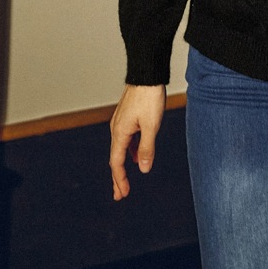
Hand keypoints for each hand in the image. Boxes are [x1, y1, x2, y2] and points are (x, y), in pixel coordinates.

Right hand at [109, 83, 165, 200]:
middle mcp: (116, 128)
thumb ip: (147, 148)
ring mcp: (121, 122)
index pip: (117, 162)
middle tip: (120, 194)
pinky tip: (136, 154)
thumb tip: (143, 169)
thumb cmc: (149, 97)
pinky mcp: (127, 116)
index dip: (120, 179)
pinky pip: (126, 139)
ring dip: (123, 164)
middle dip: (118, 177)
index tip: (123, 194)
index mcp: (120, 132)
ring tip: (127, 178)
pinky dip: (129, 150)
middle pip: (115, 158)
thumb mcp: (152, 125)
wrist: (147, 74)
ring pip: (120, 148)